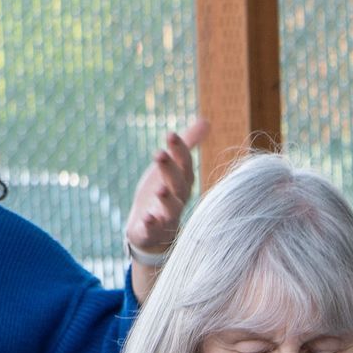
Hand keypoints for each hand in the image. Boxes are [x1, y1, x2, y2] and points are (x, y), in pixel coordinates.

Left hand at [125, 117, 207, 263]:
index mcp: (183, 182)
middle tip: (159, 154)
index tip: (170, 135)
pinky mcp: (152, 232)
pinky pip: (154, 230)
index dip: (180, 151)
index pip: (185, 165)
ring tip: (160, 190)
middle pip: (178, 185)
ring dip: (167, 200)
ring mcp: (166, 218)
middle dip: (170, 170)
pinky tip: (147, 218)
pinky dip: (151, 225)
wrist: (150, 231)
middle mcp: (178, 200)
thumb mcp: (172, 168)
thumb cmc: (162, 194)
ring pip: (171, 209)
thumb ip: (187, 146)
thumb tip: (206, 121)